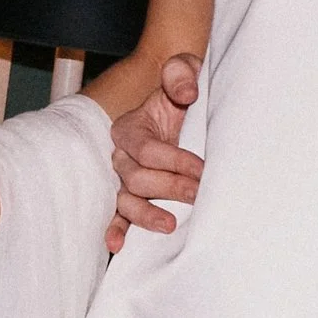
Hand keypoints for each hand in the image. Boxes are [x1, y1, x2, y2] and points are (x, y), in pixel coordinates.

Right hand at [107, 52, 204, 252]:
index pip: (145, 148)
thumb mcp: (183, 69)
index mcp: (130, 127)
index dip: (173, 159)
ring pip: (125, 199)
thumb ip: (181, 74)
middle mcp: (121, 154)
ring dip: (146, 214)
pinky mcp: (131, 195)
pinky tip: (117, 247)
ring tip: (169, 225)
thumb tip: (187, 93)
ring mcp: (124, 177)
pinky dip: (116, 229)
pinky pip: (118, 214)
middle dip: (169, 186)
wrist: (179, 101)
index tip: (201, 168)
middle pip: (136, 177)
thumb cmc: (181, 87)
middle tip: (198, 194)